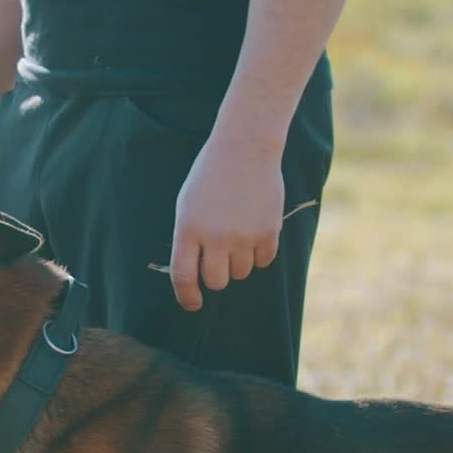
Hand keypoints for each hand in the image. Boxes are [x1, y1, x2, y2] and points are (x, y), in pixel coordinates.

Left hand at [170, 134, 284, 310]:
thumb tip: (197, 275)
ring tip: (238, 234)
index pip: (184, 277)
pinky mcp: (268, 232)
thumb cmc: (210, 177)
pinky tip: (255, 230)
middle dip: (217, 277)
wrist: (244, 148)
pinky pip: (264, 261)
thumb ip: (190, 239)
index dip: (187, 296)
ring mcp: (243, 236)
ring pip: (241, 272)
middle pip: (216, 281)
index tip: (193, 304)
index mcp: (188, 229)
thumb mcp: (188, 205)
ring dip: (239, 262)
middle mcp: (215, 237)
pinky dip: (260, 253)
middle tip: (219, 260)